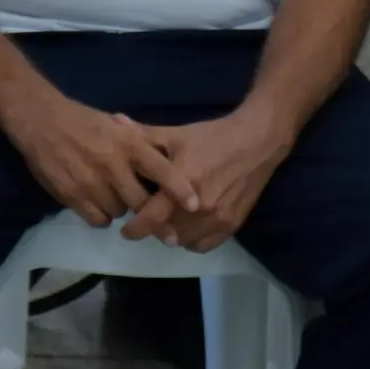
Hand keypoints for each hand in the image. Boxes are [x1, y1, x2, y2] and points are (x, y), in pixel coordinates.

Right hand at [0, 91, 199, 228]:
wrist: (39, 120)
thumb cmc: (82, 121)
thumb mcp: (117, 126)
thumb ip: (139, 145)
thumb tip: (168, 165)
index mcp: (127, 143)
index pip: (161, 169)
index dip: (180, 189)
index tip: (196, 205)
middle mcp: (112, 163)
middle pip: (142, 202)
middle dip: (154, 217)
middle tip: (166, 231)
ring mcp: (91, 181)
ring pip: (119, 212)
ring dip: (121, 209)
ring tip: (115, 197)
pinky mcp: (72, 195)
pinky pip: (98, 219)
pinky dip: (101, 216)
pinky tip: (98, 203)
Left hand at [127, 109, 292, 251]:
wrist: (257, 141)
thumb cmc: (213, 136)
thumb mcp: (176, 133)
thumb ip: (144, 135)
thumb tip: (113, 123)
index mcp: (183, 182)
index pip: (151, 217)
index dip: (134, 228)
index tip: (125, 230)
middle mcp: (200, 206)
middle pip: (166, 233)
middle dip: (153, 229)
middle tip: (148, 218)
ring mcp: (218, 218)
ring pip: (184, 241)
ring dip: (172, 235)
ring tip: (168, 222)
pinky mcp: (232, 225)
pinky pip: (204, 245)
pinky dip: (192, 240)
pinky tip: (188, 227)